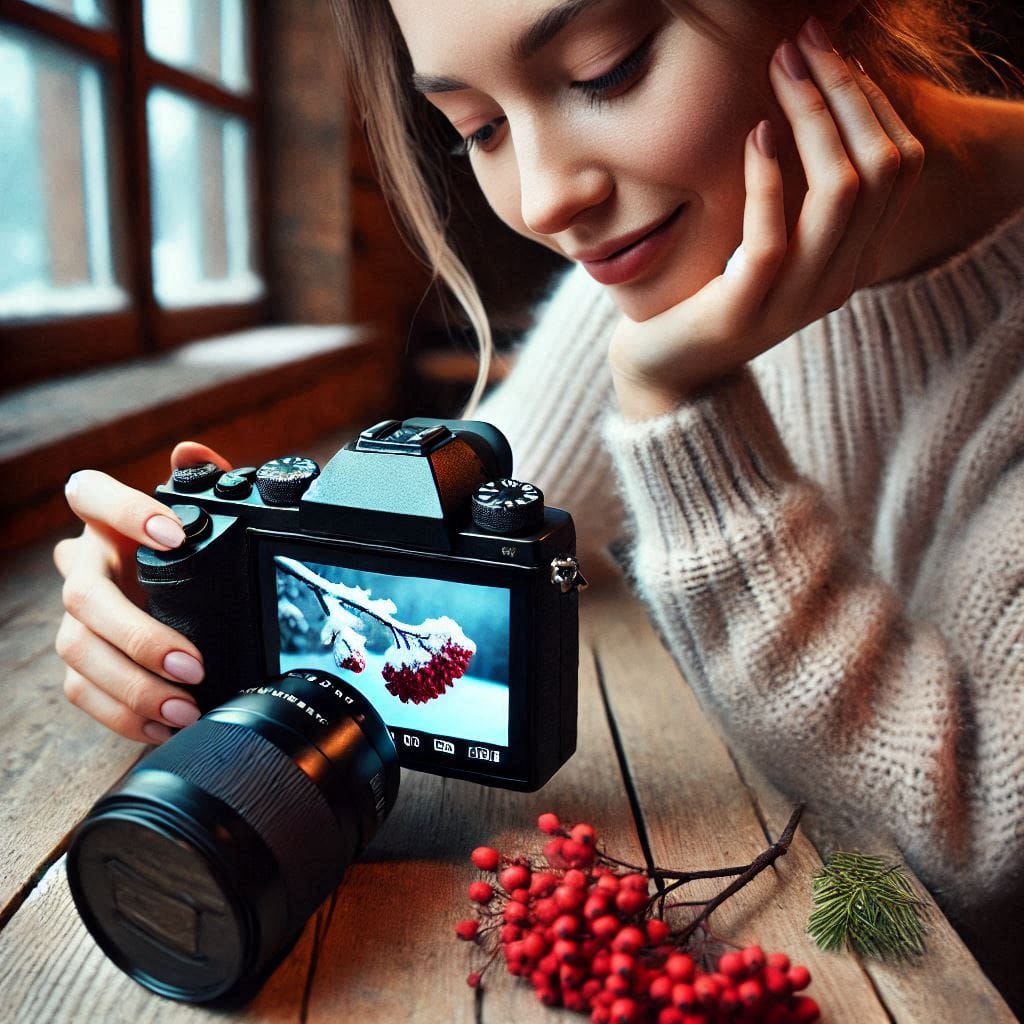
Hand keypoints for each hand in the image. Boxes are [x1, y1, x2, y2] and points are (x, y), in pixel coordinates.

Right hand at [54, 442, 231, 743]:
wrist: (165, 595)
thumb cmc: (183, 553)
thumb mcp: (203, 518)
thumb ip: (203, 483)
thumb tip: (191, 454)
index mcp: (107, 521)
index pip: (89, 494)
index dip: (125, 510)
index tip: (175, 534)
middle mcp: (83, 565)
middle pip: (85, 598)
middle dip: (139, 635)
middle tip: (192, 663)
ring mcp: (76, 618)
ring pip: (79, 652)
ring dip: (133, 686)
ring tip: (184, 705)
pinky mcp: (79, 661)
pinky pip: (83, 692)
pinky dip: (124, 715)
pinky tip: (164, 725)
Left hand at [609, 17, 923, 420]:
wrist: (667, 369)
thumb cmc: (710, 293)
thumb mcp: (768, 242)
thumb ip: (798, 197)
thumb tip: (810, 109)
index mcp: (851, 258)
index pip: (900, 168)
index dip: (875, 103)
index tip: (833, 54)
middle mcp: (838, 279)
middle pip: (881, 169)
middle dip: (848, 93)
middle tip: (807, 41)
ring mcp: (795, 299)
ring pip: (840, 195)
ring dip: (815, 119)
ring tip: (784, 70)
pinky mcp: (744, 310)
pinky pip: (771, 239)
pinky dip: (767, 180)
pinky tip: (755, 135)